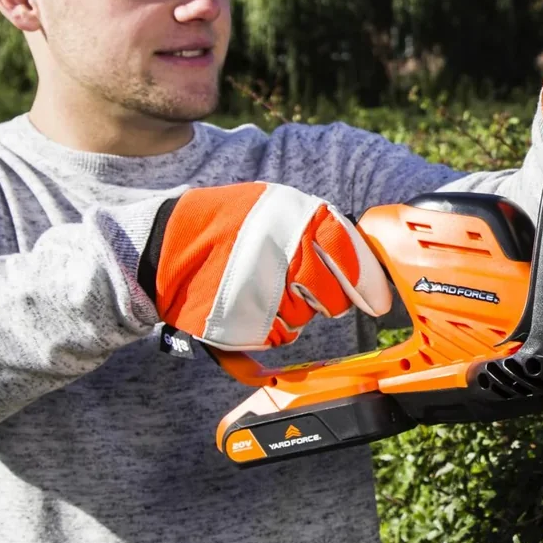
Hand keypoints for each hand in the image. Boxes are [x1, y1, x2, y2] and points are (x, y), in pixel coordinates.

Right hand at [137, 183, 392, 350]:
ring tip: (262, 287)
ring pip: (306, 317)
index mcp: (297, 217)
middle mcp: (286, 251)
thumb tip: (365, 264)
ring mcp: (267, 289)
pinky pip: (280, 335)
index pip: (350, 254)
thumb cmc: (227, 226)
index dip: (367, 281)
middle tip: (305, 289)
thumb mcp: (274, 208)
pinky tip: (249, 304)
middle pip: (333, 296)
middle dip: (329, 299)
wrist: (164, 248)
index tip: (378, 300)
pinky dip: (271, 326)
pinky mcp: (248, 322)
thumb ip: (319, 231)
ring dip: (294, 310)